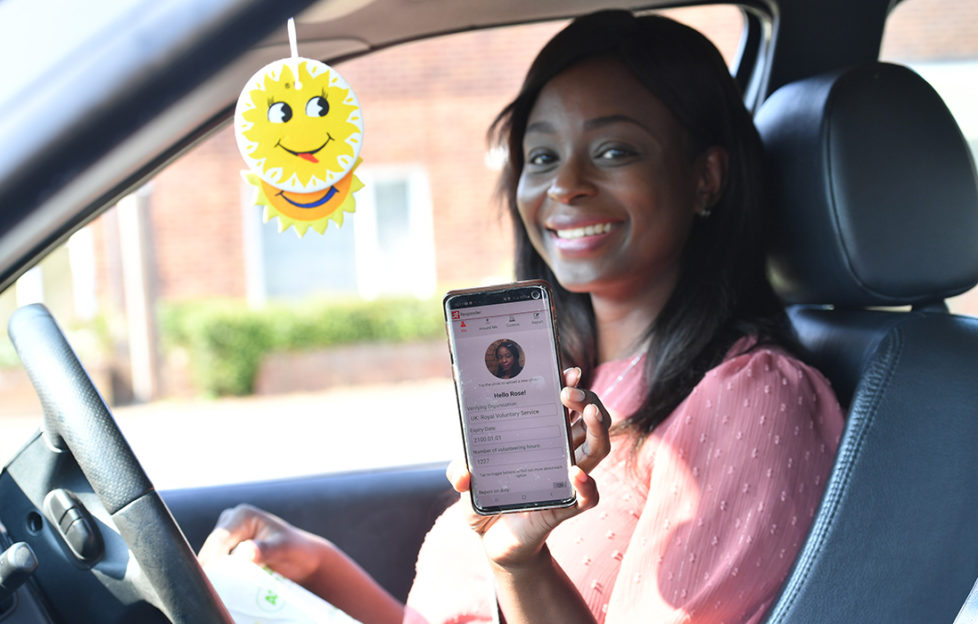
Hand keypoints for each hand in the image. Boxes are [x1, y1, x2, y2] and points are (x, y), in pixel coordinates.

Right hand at [197, 504, 327, 585]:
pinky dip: (217, 576)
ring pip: (209, 558)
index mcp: (243, 515)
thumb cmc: (296, 551)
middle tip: (216, 590)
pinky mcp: (225, 549)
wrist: (302, 558)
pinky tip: (223, 588)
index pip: (219, 539)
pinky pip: (214, 565)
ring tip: (221, 590)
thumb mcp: (284, 550)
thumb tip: (246, 552)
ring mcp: (226, 535)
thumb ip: (265, 550)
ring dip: (213, 574)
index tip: (214, 580)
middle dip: (211, 569)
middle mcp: (230, 521)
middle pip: (210, 549)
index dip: (213, 560)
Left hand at [449, 367, 611, 567]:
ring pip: (599, 448)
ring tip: (588, 411)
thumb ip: (459, 471)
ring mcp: (567, 479)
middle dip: (587, 398)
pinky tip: (575, 474)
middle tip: (569, 392)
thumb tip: (463, 475)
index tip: (567, 370)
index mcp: (545, 435)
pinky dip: (587, 485)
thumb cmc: (488, 499)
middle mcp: (562, 452)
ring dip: (599, 428)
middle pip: (591, 418)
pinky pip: (589, 497)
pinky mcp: (566, 507)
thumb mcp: (467, 479)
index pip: (567, 404)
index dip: (572, 384)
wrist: (493, 540)